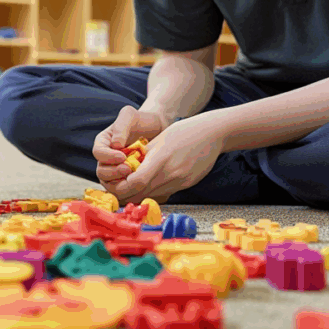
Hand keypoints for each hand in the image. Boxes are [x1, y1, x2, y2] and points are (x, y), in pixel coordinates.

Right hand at [93, 106, 172, 188]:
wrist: (156, 129)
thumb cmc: (141, 120)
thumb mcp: (130, 116)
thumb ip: (122, 127)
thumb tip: (115, 145)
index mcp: (103, 142)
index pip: (98, 152)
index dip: (108, 157)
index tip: (122, 156)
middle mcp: (106, 157)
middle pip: (101, 170)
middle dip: (113, 172)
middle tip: (128, 169)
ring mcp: (116, 168)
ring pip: (109, 182)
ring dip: (119, 181)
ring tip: (134, 175)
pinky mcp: (126, 178)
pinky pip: (122, 186)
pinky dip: (128, 187)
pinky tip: (139, 183)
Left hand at [106, 115, 223, 203]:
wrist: (212, 133)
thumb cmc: (184, 131)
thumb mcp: (158, 139)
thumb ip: (142, 155)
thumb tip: (125, 167)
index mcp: (160, 158)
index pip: (136, 182)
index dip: (121, 186)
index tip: (115, 182)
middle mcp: (170, 174)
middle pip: (141, 194)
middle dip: (125, 194)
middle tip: (118, 187)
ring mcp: (180, 181)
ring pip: (151, 197)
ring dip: (138, 194)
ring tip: (132, 186)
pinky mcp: (186, 185)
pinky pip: (164, 194)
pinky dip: (153, 192)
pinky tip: (151, 184)